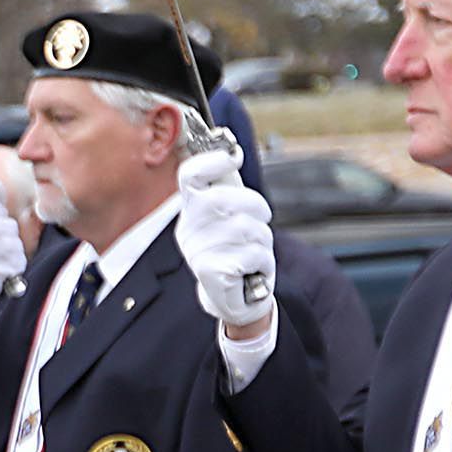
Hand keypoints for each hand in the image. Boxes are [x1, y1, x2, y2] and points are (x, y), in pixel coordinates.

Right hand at [179, 152, 276, 332]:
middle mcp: (188, 230)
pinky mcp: (211, 272)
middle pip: (224, 198)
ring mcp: (197, 251)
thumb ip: (230, 188)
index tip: (233, 158)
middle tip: (260, 220)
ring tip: (254, 251)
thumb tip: (232, 154)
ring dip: (263, 240)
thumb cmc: (237, 252)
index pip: (190, 176)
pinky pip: (252, 254)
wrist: (237, 298)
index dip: (211, 162)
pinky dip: (263, 262)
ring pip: (246, 228)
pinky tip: (253, 270)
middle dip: (255, 206)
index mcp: (191, 211)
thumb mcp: (233, 216)